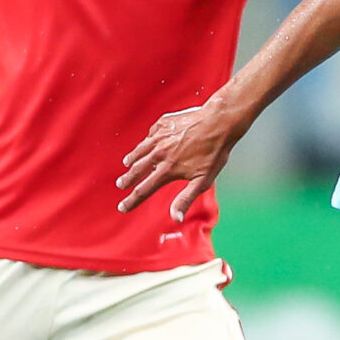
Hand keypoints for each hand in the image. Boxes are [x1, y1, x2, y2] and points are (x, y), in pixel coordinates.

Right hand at [117, 103, 240, 219]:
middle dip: (128, 179)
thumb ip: (185, 199)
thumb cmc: (214, 153)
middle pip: (137, 170)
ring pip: (140, 151)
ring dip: (132, 159)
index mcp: (167, 170)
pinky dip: (145, 142)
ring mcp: (159, 137)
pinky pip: (149, 135)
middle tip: (120, 184)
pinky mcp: (163, 124)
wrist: (219, 121)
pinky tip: (145, 144)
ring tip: (127, 164)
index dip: (132, 200)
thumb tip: (176, 218)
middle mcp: (159, 153)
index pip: (144, 189)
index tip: (122, 207)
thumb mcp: (202, 181)